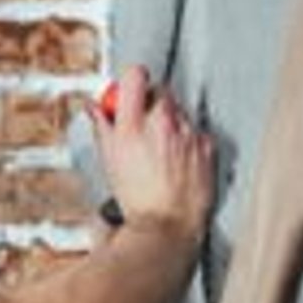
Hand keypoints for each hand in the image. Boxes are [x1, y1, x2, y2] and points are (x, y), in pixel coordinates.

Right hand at [88, 65, 214, 240]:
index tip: (127, 93)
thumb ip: (102, 126)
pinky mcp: (206, 145)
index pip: (135, 75)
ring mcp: (188, 133)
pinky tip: (175, 162)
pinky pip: (195, 132)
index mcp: (134, 123)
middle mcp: (164, 123)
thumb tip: (97, 110)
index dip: (130, 82)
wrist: (167, 226)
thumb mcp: (108, 160)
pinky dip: (187, 142)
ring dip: (168, 125)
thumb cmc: (138, 200)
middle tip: (139, 127)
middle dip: (149, 105)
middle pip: (159, 91)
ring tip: (158, 154)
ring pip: (178, 113)